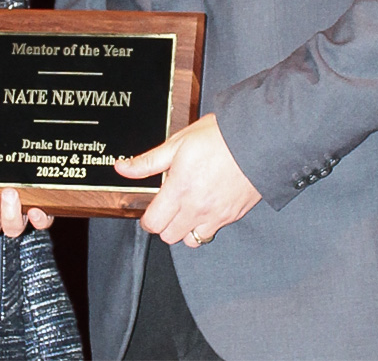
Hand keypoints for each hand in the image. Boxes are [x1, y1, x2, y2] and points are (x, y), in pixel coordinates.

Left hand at [114, 113, 260, 246]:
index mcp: (180, 189)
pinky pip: (211, 234)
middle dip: (164, 223)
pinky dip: (204, 226)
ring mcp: (216, 215)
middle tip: (169, 204)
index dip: (147, 218)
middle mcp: (197, 207)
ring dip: (184, 229)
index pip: (153, 223)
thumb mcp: (177, 143)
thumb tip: (122, 168)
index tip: (151, 208)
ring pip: (190, 241)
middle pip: (169, 236)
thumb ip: (148, 161)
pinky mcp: (232, 216)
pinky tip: (205, 206)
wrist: (256, 139)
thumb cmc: (217, 137)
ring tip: (187, 208)